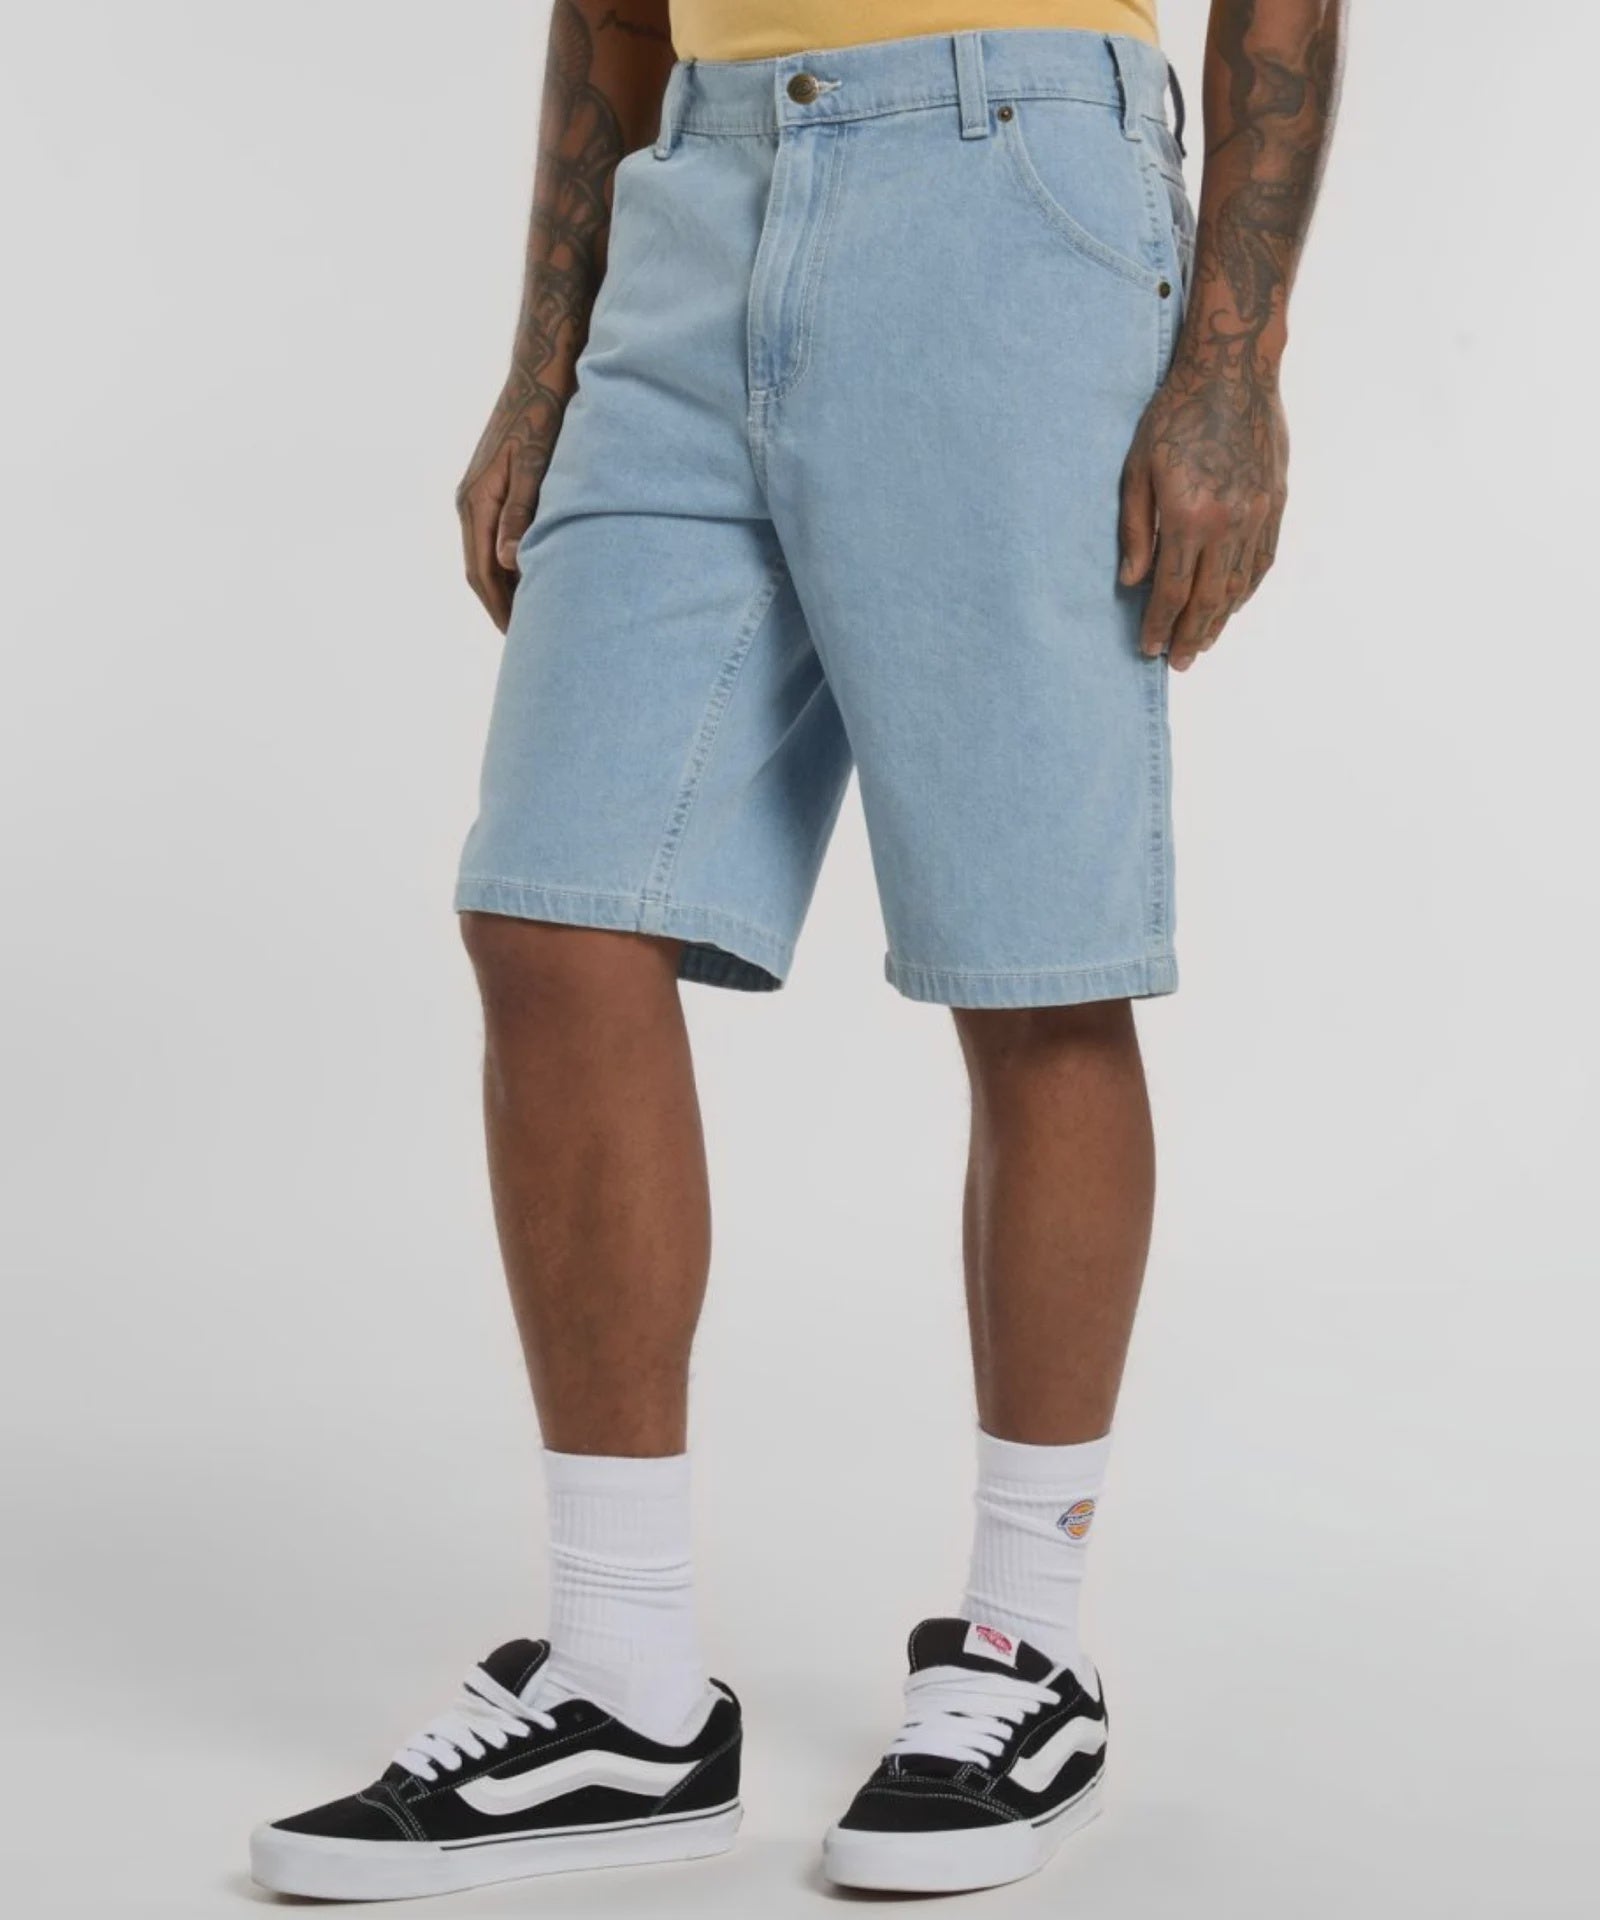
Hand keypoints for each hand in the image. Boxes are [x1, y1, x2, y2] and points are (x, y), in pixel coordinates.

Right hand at [455, 371, 569, 630]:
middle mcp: (468, 501)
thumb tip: (507, 562)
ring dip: (500, 586)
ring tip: (525, 614)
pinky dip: (504, 563)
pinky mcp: (489, 487)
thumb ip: (521, 515)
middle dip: (497, 604)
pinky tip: (525, 574)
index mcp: (475, 502)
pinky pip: (490, 537)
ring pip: (483, 555)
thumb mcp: (536, 468)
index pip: (481, 571)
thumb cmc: (543, 418)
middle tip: (522, 638)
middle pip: (477, 569)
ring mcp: (476, 493)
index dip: (498, 606)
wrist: (538, 376)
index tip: (517, 635)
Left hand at [1118, 356, 1288, 671]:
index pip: (1172, 589)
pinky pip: (1262, 560)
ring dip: (1220, 620)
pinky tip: (1232, 605)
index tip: (1149, 649)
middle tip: (1177, 662)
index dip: (1159, 624)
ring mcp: (1258, 514)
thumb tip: (1132, 581)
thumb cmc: (1175, 414)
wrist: (1234, 370)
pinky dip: (1246, 590)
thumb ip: (1135, 530)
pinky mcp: (1276, 503)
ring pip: (1239, 585)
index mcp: (1189, 516)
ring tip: (1201, 643)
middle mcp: (1229, 523)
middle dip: (1191, 635)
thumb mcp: (1137, 469)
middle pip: (1210, 598)